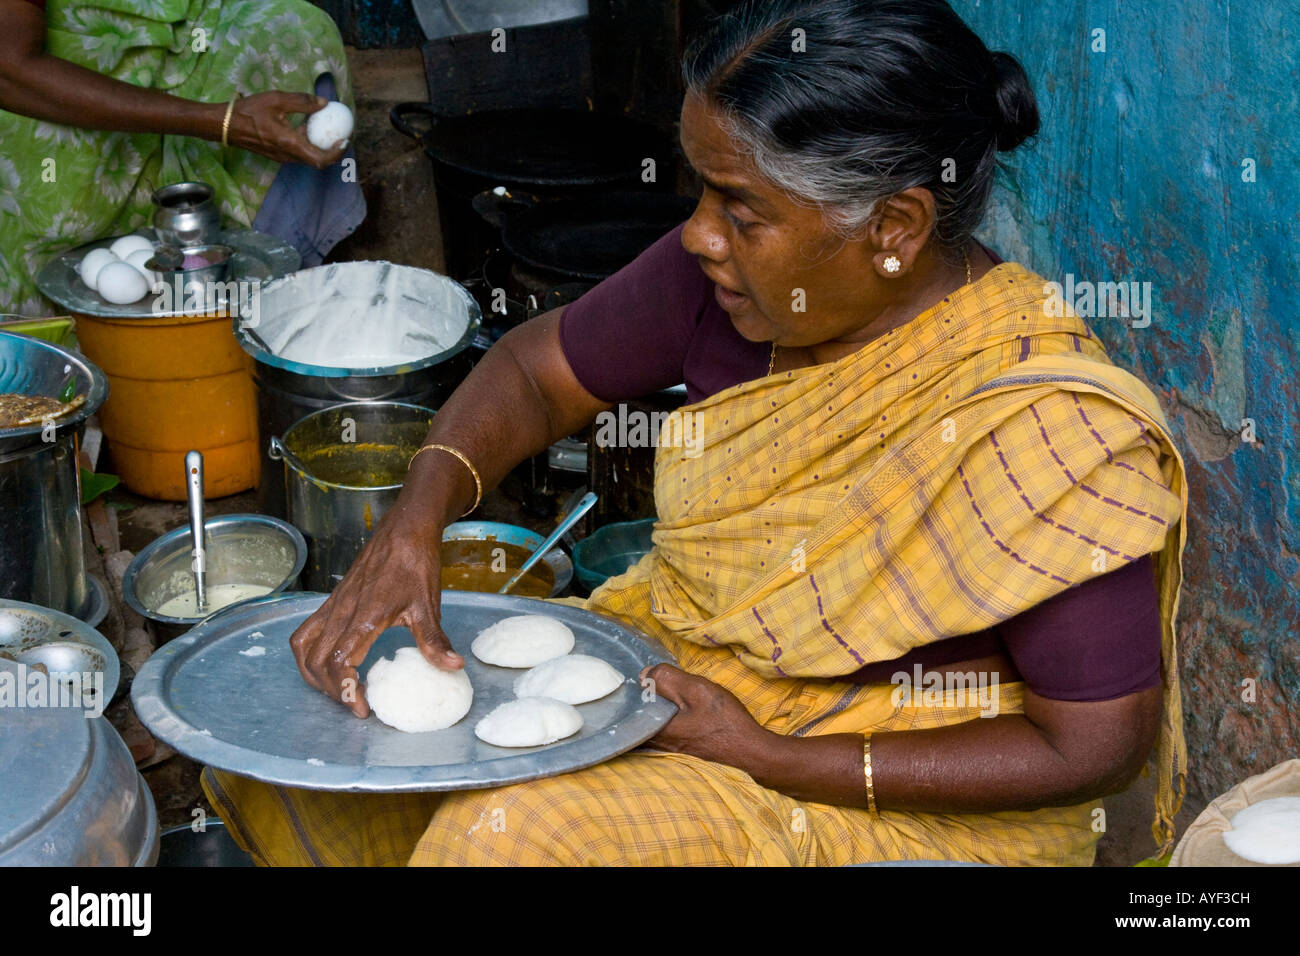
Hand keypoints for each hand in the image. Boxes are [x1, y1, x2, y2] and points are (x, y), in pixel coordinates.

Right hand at [225, 91, 346, 168]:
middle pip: (318, 161)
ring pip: (308, 156)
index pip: (321, 160)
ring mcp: (282, 157)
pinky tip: (305, 126)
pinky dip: (307, 142)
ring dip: (319, 146)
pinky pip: (298, 152)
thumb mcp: (277, 100)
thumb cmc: (249, 111)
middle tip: (341, 135)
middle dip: (332, 150)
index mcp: (290, 145)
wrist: (224, 124)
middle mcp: (288, 156)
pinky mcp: (277, 154)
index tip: (345, 140)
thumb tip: (324, 103)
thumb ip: (302, 102)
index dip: (336, 153)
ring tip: (326, 128)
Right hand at [289, 517, 461, 717]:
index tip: (363, 708)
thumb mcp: (428, 606)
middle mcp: (341, 612)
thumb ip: (434, 640)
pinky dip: (307, 654)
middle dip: (331, 690)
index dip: (346, 691)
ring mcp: (332, 605)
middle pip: (316, 662)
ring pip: (303, 647)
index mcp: (364, 617)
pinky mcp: (331, 600)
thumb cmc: (415, 565)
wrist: (403, 530)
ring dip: (313, 674)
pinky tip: (325, 663)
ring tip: (338, 689)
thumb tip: (453, 667)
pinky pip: (305, 631)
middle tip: (355, 702)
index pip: (339, 663)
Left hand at [639, 663, 771, 769]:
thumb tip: (644, 673)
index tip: (632, 678)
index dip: (628, 691)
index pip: (626, 709)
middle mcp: (656, 744)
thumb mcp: (697, 690)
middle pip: (635, 719)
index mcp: (655, 729)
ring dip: (650, 710)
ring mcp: (667, 750)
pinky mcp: (679, 751)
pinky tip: (673, 710)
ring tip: (660, 693)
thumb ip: (668, 679)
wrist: (751, 752)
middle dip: (637, 701)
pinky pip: (659, 732)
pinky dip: (660, 720)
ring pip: (647, 726)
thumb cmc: (725, 723)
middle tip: (646, 683)